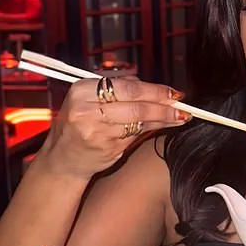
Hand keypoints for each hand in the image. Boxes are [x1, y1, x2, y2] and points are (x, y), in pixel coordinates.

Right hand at [41, 76, 189, 179]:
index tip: (172, 92)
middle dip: (163, 106)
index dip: (154, 90)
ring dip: (163, 119)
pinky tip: (163, 126)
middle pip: (136, 106)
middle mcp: (87, 110)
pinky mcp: (106, 148)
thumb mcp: (88, 98)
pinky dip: (152, 130)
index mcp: (82, 90)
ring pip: (139, 122)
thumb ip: (118, 89)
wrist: (62, 158)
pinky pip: (136, 135)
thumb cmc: (80, 122)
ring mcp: (96, 132)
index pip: (127, 88)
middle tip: (182, 107)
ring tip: (180, 117)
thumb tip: (154, 87)